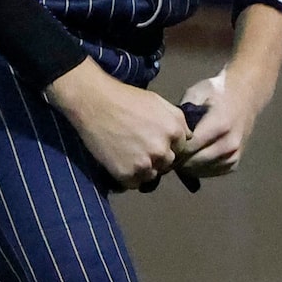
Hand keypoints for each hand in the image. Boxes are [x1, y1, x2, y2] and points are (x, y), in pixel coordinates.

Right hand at [45, 59, 185, 190]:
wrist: (94, 103)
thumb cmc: (126, 98)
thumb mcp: (159, 102)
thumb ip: (177, 120)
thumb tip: (186, 136)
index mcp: (175, 131)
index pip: (180, 148)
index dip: (167, 144)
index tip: (152, 139)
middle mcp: (163, 150)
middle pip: (167, 163)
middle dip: (157, 157)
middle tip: (139, 147)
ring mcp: (145, 164)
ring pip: (152, 175)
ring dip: (143, 168)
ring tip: (128, 154)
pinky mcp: (127, 175)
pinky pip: (134, 183)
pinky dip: (128, 176)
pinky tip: (119, 161)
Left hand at [176, 69, 266, 179]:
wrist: (246, 96)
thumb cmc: (217, 92)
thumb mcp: (196, 95)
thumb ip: (183, 117)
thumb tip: (169, 136)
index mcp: (219, 125)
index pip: (188, 147)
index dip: (172, 146)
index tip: (163, 143)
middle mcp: (228, 145)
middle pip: (192, 162)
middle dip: (177, 158)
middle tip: (166, 150)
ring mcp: (232, 156)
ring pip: (199, 170)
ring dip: (186, 165)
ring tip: (177, 153)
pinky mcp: (234, 163)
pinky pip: (209, 172)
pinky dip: (197, 167)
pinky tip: (191, 156)